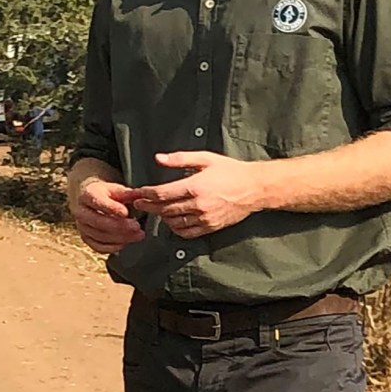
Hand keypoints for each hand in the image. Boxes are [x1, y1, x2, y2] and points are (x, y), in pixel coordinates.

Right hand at [70, 179, 145, 253]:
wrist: (95, 202)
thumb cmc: (107, 195)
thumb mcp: (116, 190)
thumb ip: (128, 193)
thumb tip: (140, 195)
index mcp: (87, 195)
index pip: (97, 202)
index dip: (112, 208)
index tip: (126, 212)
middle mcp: (81, 212)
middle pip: (98, 222)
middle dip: (119, 226)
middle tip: (136, 226)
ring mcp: (82, 227)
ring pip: (100, 236)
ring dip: (120, 237)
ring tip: (137, 235)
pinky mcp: (86, 239)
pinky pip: (98, 247)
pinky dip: (113, 247)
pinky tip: (126, 242)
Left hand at [133, 151, 261, 238]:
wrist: (254, 188)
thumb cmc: (229, 170)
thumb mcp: (205, 159)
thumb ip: (180, 159)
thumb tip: (159, 159)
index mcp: (194, 186)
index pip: (162, 194)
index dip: (146, 194)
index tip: (137, 193)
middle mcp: (198, 204)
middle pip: (164, 209)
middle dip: (149, 206)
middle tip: (138, 204)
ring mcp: (204, 218)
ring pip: (173, 222)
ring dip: (161, 217)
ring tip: (156, 210)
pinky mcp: (210, 227)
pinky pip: (187, 232)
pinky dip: (176, 228)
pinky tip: (172, 221)